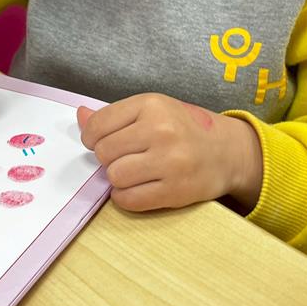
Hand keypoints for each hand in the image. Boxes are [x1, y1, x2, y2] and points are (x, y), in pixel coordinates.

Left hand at [77, 94, 262, 213]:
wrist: (226, 152)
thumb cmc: (183, 129)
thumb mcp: (152, 110)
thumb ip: (114, 115)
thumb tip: (80, 115)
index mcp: (152, 105)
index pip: (98, 125)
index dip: (92, 138)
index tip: (101, 142)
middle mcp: (161, 130)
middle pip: (104, 153)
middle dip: (108, 159)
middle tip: (124, 158)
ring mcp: (170, 162)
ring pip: (114, 176)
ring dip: (118, 179)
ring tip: (133, 173)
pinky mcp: (176, 190)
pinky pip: (129, 200)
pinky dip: (125, 197)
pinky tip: (137, 188)